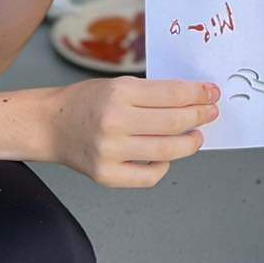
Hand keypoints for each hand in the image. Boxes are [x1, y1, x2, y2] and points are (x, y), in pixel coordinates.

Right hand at [45, 76, 219, 186]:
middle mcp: (114, 122)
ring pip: (167, 151)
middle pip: (173, 123)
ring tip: (196, 136)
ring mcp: (110, 152)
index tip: (212, 93)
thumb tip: (193, 101)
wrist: (51, 125)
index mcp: (118, 93)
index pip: (172, 94)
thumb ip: (152, 94)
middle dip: (200, 116)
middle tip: (211, 113)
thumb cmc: (88, 102)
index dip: (198, 95)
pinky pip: (149, 176)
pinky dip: (164, 166)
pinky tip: (167, 156)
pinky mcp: (106, 175)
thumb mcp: (118, 85)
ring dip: (190, 143)